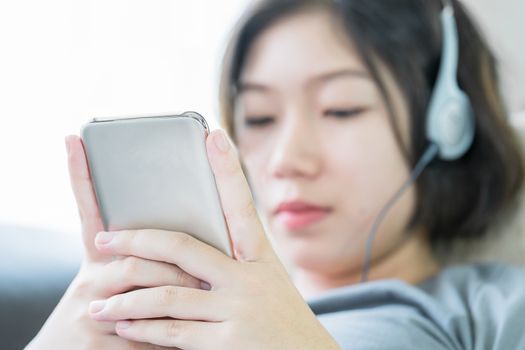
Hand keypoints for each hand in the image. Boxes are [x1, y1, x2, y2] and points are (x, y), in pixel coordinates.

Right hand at [26, 136, 200, 349]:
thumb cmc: (113, 315)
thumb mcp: (125, 282)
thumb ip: (153, 258)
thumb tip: (190, 233)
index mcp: (100, 260)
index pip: (89, 210)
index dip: (78, 176)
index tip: (74, 139)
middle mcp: (90, 280)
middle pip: (135, 258)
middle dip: (175, 264)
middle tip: (204, 270)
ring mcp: (90, 313)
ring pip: (145, 295)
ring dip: (181, 298)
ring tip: (205, 297)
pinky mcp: (97, 347)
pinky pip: (147, 338)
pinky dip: (168, 338)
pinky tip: (180, 338)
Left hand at [87, 130, 340, 349]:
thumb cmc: (283, 319)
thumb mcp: (268, 282)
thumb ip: (235, 264)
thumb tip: (187, 251)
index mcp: (259, 257)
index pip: (240, 204)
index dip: (227, 169)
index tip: (213, 135)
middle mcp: (248, 278)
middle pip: (181, 248)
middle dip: (137, 241)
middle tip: (104, 239)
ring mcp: (237, 309)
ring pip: (167, 296)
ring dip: (126, 300)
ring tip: (97, 303)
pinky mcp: (227, 342)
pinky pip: (173, 332)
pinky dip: (144, 329)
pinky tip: (124, 325)